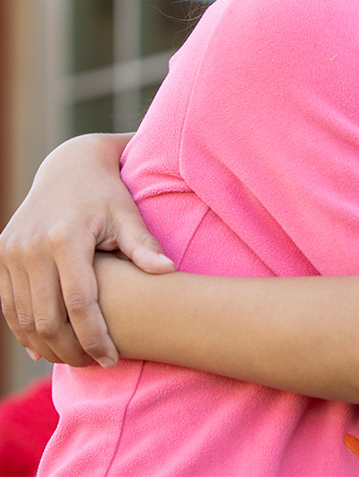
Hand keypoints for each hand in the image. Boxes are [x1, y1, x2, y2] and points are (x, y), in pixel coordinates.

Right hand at [0, 133, 173, 367]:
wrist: (69, 167)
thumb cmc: (107, 193)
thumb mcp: (127, 213)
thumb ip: (143, 244)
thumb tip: (168, 270)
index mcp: (66, 238)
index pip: (80, 302)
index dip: (95, 337)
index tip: (112, 359)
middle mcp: (31, 248)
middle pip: (48, 317)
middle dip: (71, 349)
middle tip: (96, 365)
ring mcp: (10, 253)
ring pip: (23, 318)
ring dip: (47, 346)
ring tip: (76, 360)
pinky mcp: (0, 257)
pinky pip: (8, 306)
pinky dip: (25, 330)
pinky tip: (47, 348)